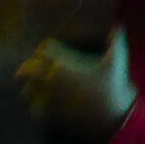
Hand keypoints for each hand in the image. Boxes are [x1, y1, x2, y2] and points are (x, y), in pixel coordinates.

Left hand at [16, 30, 135, 140]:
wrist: (112, 118)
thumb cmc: (113, 86)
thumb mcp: (117, 59)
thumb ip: (115, 39)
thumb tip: (117, 25)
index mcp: (64, 64)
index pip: (44, 49)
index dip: (45, 47)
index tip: (49, 48)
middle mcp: (51, 80)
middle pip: (29, 68)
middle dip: (30, 66)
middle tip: (35, 66)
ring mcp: (48, 99)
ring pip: (27, 89)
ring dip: (29, 85)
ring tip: (34, 84)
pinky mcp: (50, 115)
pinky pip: (33, 109)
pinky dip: (34, 105)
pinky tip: (40, 104)